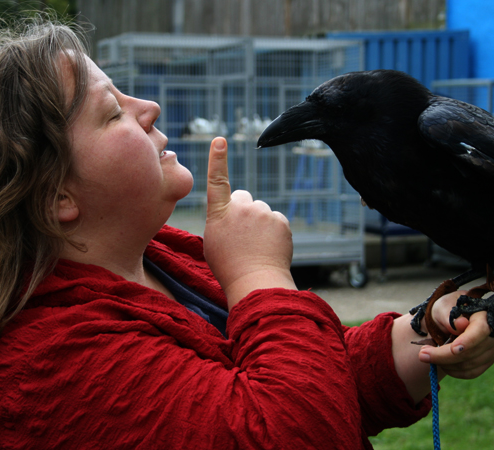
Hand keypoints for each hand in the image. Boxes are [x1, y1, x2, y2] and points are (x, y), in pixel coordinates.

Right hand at [202, 137, 295, 308]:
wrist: (255, 281)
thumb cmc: (229, 266)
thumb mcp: (213, 241)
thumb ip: (222, 221)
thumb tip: (233, 216)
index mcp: (219, 213)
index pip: (217, 180)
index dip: (218, 159)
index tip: (220, 140)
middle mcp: (241, 207)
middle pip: (243, 199)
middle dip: (244, 211)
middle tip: (243, 237)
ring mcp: (262, 212)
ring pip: (261, 212)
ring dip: (260, 225)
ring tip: (256, 248)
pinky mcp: (280, 220)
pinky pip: (277, 221)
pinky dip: (275, 232)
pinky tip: (270, 248)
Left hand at [419, 290, 493, 378]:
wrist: (449, 319)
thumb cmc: (446, 310)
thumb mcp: (442, 307)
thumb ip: (449, 315)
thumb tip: (460, 324)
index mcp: (483, 316)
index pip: (480, 331)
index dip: (467, 342)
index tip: (453, 349)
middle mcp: (491, 335)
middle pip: (470, 352)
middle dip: (444, 356)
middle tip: (422, 354)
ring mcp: (491, 351)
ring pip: (468, 365)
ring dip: (445, 363)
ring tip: (429, 354)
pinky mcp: (486, 363)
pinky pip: (469, 373)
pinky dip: (452, 370)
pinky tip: (440, 362)